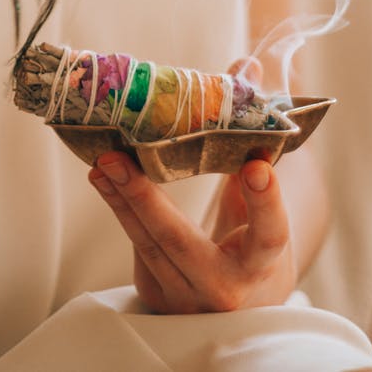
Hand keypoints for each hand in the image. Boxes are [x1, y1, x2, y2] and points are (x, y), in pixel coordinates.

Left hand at [88, 153, 295, 313]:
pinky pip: (139, 248)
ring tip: (101, 163)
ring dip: (121, 200)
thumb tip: (250, 68)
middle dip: (144, 200)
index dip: (264, 201)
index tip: (257, 165)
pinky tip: (106, 180)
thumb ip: (253, 143)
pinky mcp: (157, 299)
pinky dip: (123, 209)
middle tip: (116, 159)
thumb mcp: (264, 204)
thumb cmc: (256, 244)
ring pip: (149, 246)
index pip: (269, 232)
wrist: (244, 304)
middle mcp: (226, 289)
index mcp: (263, 263)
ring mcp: (187, 300)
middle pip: (181, 243)